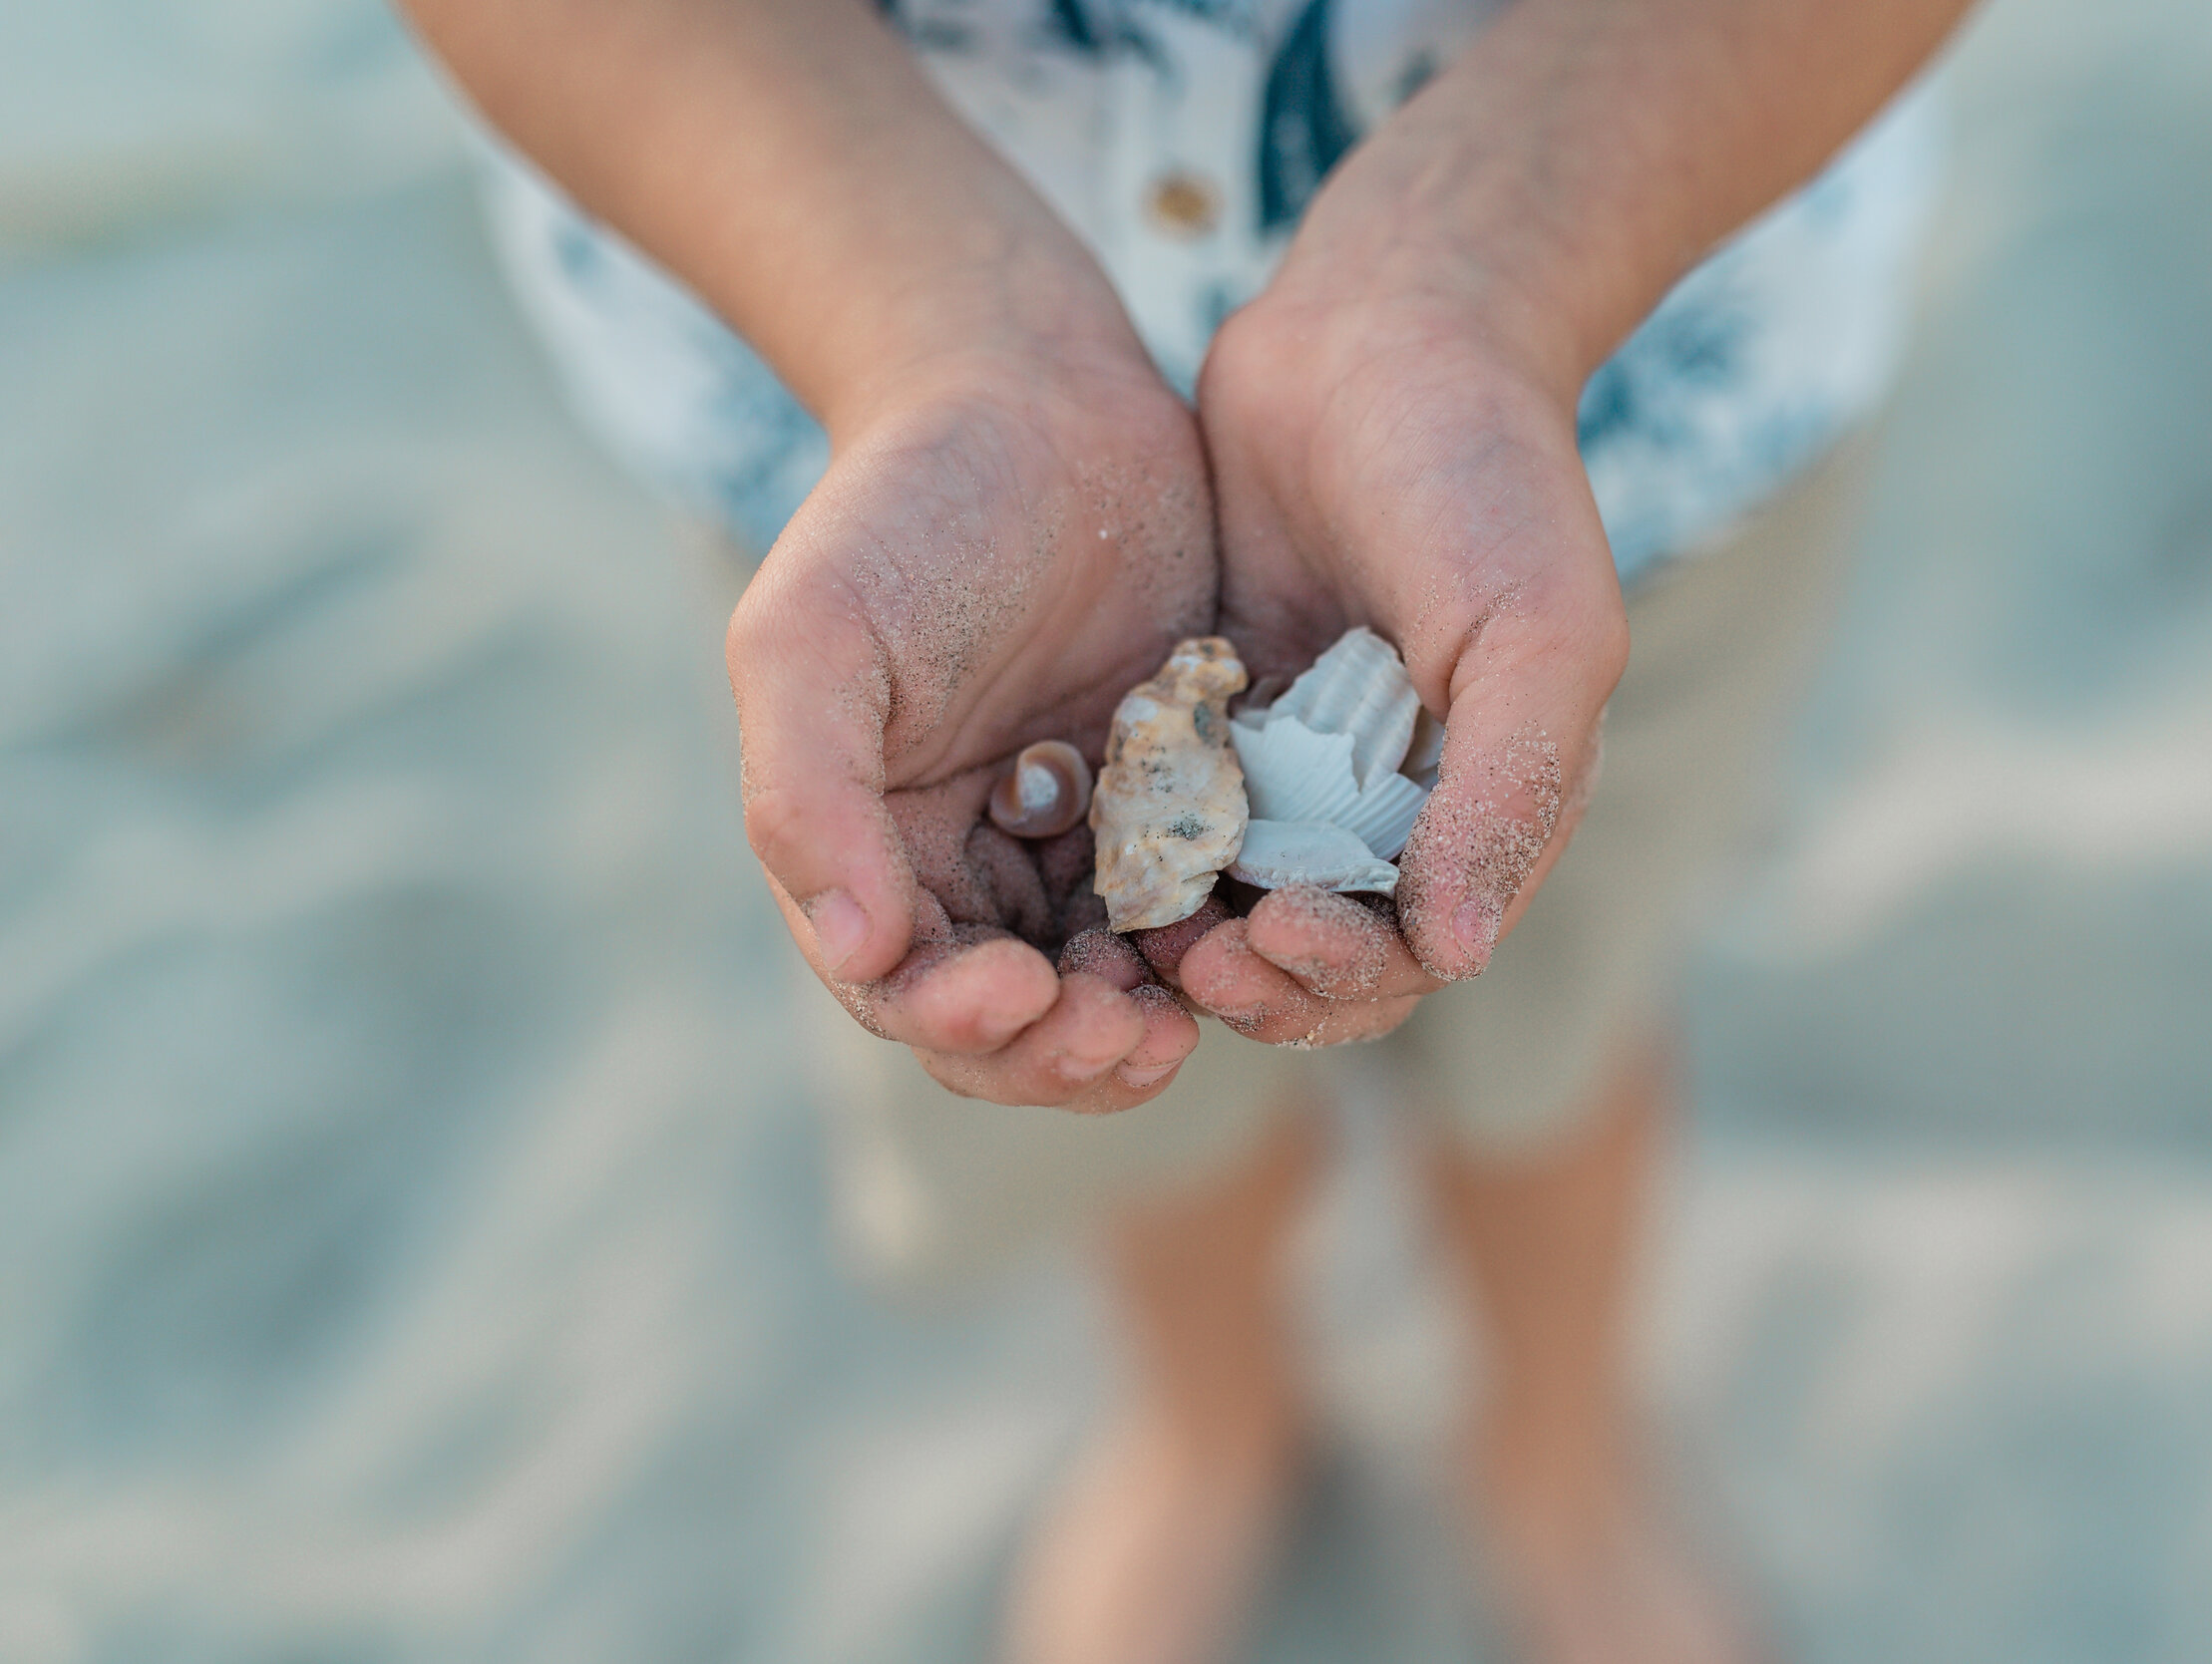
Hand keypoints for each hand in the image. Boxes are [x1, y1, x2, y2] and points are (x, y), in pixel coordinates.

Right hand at [729, 343, 1217, 1107]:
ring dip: (1146, 1023)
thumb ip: (806, 796)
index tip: (1021, 996)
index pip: (906, 991)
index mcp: (873, 849)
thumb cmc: (901, 510)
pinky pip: (1199, 907)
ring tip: (1193, 1018)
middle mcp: (973, 867)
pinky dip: (1218, 942)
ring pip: (1114, 987)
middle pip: (1016, 1024)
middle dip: (1065, 1053)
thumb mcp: (814, 638)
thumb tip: (860, 952)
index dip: (959, 1023)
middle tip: (1135, 1040)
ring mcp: (1080, 843)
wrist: (1036, 393)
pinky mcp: (1175, 805)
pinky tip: (1254, 934)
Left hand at [1176, 289, 1627, 1046]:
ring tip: (1130, 930)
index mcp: (1486, 804)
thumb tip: (1456, 953)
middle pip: (1313, 953)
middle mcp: (1390, 803)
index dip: (1343, 974)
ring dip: (1186, 935)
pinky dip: (1140, 847)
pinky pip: (1169, 811)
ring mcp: (1297, 762)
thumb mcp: (1533, 630)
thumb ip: (1507, 790)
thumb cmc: (1486, 474)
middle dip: (1256, 978)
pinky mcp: (1217, 711)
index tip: (1271, 936)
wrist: (1386, 322)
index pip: (1411, 952)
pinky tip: (1087, 846)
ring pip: (1230, 901)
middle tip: (1183, 959)